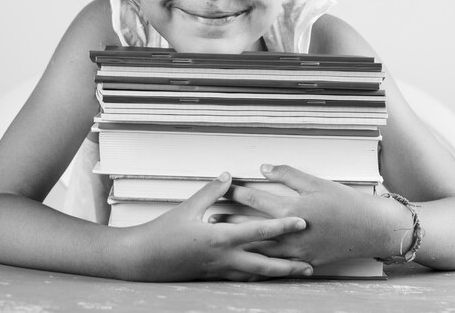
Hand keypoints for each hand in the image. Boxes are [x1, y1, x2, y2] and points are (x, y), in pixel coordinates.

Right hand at [117, 172, 313, 280]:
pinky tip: (266, 276)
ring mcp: (219, 271)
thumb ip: (211, 191)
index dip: (282, 226)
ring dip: (278, 274)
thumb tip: (228, 176)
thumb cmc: (164, 234)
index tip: (302, 222)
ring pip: (255, 275)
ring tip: (296, 273)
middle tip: (310, 263)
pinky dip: (257, 277)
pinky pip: (241, 278)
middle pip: (265, 264)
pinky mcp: (213, 277)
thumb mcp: (188, 208)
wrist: (144, 260)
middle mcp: (224, 258)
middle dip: (289, 265)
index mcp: (220, 238)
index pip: (258, 232)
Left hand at [220, 165, 390, 267]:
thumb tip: (264, 167)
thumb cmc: (345, 202)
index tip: (221, 190)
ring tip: (222, 239)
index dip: (236, 193)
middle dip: (230, 222)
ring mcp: (298, 251)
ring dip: (240, 243)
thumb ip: (288, 174)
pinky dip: (260, 264)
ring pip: (261, 250)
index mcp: (293, 209)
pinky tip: (247, 263)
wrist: (371, 229)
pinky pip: (277, 267)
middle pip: (253, 227)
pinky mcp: (305, 263)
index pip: (257, 199)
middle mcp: (292, 233)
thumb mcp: (316, 182)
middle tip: (210, 218)